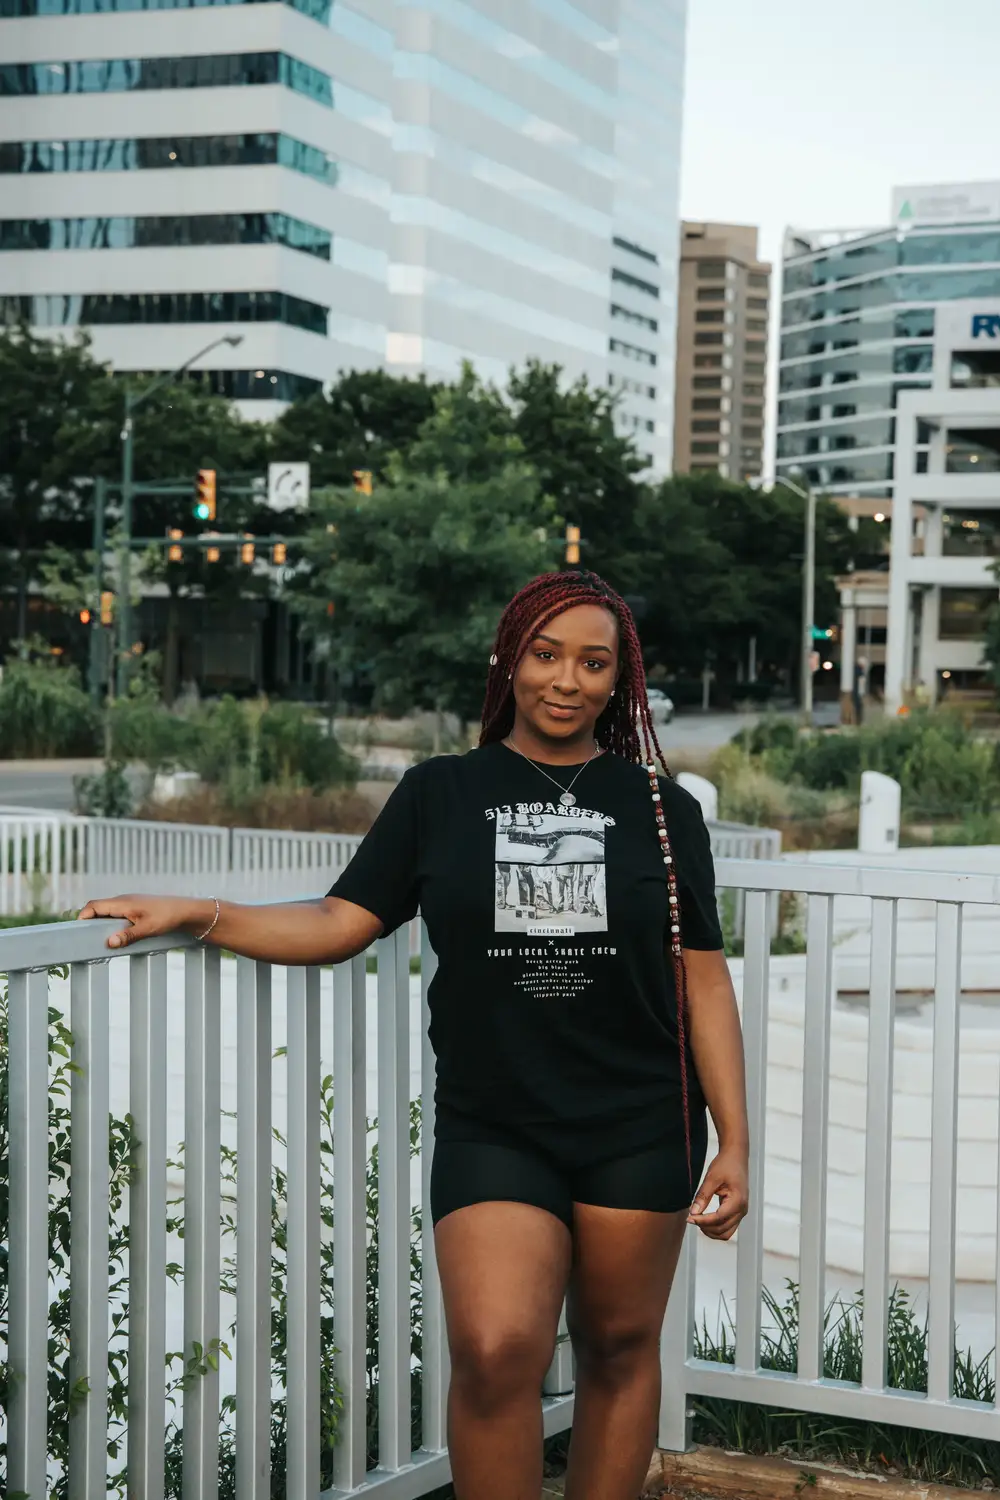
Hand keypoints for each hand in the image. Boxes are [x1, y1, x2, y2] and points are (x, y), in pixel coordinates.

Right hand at [77, 894, 205, 948]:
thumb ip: (128, 936)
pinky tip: (116, 936)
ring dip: (100, 923)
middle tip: (84, 939)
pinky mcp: (136, 909)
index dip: (82, 916)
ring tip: (98, 940)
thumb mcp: (147, 929)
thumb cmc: (167, 917)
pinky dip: (111, 923)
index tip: (77, 931)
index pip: (94, 905)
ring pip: (107, 912)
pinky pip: (117, 914)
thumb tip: (109, 943)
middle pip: (98, 908)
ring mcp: (129, 904)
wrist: (186, 911)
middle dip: (89, 922)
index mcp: (122, 903)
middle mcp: (123, 901)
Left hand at [687, 1145, 748, 1239]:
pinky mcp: (738, 1211)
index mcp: (738, 1201)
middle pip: (722, 1230)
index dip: (702, 1221)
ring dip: (711, 1231)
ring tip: (697, 1221)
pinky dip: (716, 1228)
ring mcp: (741, 1212)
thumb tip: (693, 1213)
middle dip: (705, 1227)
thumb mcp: (712, 1178)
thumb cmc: (726, 1164)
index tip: (689, 1218)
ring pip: (726, 1233)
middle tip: (690, 1218)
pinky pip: (727, 1227)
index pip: (718, 1219)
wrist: (736, 1156)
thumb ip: (703, 1196)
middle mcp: (742, 1210)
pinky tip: (705, 1220)